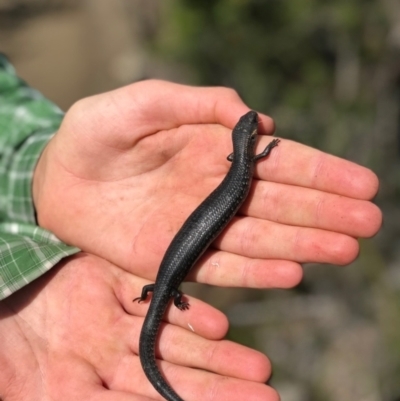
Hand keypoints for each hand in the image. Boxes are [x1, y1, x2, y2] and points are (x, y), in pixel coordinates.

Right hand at [0, 253, 276, 400]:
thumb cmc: (2, 351)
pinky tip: (216, 325)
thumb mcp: (22, 389)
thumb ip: (63, 395)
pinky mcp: (108, 282)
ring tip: (258, 368)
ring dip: (214, 356)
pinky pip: (150, 297)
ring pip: (170, 341)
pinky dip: (183, 312)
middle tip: (266, 397)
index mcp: (79, 391)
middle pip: (169, 380)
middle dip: (217, 392)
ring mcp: (108, 320)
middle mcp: (103, 358)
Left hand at [33, 80, 381, 287]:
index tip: (362, 184)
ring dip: (305, 243)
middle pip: (281, 202)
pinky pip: (224, 265)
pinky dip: (257, 270)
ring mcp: (200, 226)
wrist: (58, 182)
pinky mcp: (178, 256)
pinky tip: (291, 271)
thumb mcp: (140, 102)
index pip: (278, 161)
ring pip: (263, 236)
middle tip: (368, 222)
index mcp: (213, 149)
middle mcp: (216, 190)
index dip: (322, 171)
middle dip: (326, 211)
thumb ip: (195, 103)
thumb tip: (254, 120)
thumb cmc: (94, 136)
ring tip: (345, 249)